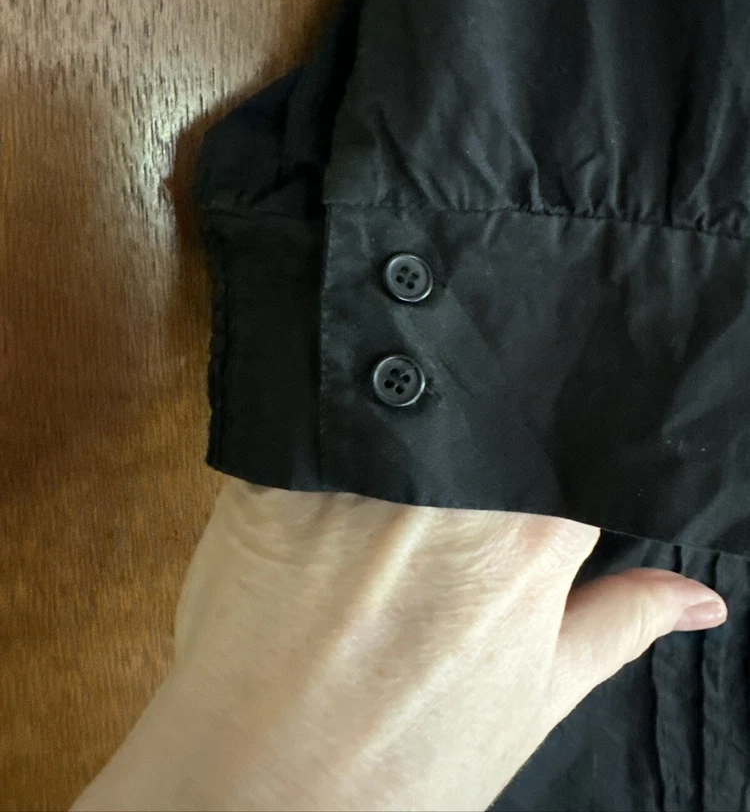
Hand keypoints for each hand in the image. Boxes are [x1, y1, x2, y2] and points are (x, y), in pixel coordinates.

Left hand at [73, 478, 726, 811]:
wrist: (262, 783)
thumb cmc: (401, 756)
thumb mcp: (531, 697)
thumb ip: (619, 623)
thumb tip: (701, 597)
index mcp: (528, 532)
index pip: (563, 453)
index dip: (547, 466)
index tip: (525, 487)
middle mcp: (448, 484)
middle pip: (484, 423)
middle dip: (480, 451)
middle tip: (445, 508)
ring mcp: (357, 470)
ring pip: (410, 407)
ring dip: (412, 441)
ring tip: (389, 511)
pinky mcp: (280, 468)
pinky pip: (323, 419)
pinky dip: (336, 441)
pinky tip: (331, 499)